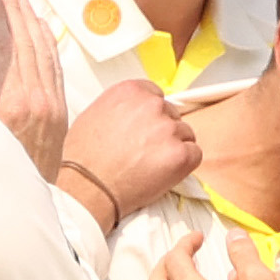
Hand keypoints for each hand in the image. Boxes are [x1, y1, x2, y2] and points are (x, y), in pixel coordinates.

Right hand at [0, 0, 66, 176]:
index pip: (4, 46)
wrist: (30, 212)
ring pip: (45, 53)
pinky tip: (41, 33)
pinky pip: (56, 70)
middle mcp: (37, 101)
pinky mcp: (61, 116)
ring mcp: (53, 107)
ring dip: (33, 23)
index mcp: (11, 104)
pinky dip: (47, 46)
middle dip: (15, 9)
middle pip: (27, 43)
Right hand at [59, 80, 200, 231]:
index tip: (147, 127)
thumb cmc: (84, 159)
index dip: (152, 115)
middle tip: (146, 151)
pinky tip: (165, 172)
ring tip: (150, 164)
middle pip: (171, 115)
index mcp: (131, 91)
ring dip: (173, 148)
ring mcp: (168, 129)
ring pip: (185, 134)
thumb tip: (132, 113)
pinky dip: (185, 164)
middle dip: (162, 132)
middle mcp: (152, 105)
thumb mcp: (94, 114)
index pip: (156, 95)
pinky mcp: (180, 154)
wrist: (88, 188)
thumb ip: (121, 107)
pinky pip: (195, 154)